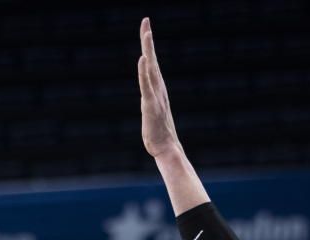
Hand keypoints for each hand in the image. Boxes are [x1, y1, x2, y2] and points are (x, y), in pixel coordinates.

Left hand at [138, 17, 181, 157]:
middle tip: (146, 21)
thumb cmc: (158, 134)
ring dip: (148, 50)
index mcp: (157, 89)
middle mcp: (158, 89)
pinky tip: (142, 59)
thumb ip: (150, 104)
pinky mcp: (150, 105)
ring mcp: (155, 96)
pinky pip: (146, 86)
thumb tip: (149, 101)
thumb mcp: (152, 114)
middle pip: (152, 59)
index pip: (151, 63)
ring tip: (146, 32)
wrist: (166, 149)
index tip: (146, 28)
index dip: (148, 45)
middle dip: (148, 39)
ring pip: (150, 68)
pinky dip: (144, 72)